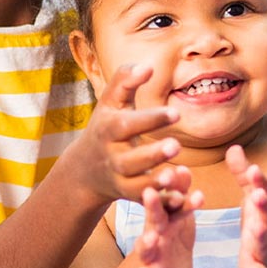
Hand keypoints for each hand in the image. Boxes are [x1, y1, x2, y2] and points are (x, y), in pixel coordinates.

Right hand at [65, 64, 181, 203]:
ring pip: (136, 183)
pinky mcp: (127, 194)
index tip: (176, 113)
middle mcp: (111, 155)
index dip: (150, 120)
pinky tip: (181, 197)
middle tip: (176, 146)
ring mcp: (118, 177)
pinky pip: (144, 200)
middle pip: (130, 158)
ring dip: (156, 180)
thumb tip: (147, 66)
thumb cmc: (107, 125)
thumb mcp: (110, 101)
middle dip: (152, 154)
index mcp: (109, 129)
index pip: (127, 124)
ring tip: (177, 174)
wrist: (85, 168)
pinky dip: (161, 201)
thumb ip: (125, 80)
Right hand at [134, 169, 203, 267]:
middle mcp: (154, 232)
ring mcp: (152, 254)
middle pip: (154, 218)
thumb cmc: (172, 235)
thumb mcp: (179, 214)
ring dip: (146, 242)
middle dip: (154, 206)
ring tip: (150, 238)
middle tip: (151, 193)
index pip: (167, 197)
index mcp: (162, 216)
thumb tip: (183, 169)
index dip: (172, 184)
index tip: (176, 170)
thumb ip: (181, 193)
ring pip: (146, 248)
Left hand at [226, 145, 266, 267]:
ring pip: (265, 241)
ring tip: (255, 232)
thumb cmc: (263, 221)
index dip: (259, 180)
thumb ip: (243, 176)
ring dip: (261, 237)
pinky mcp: (262, 267)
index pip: (264, 190)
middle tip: (257, 196)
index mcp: (264, 206)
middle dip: (264, 206)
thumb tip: (234, 147)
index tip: (253, 169)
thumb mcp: (253, 198)